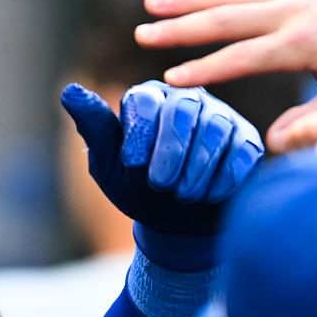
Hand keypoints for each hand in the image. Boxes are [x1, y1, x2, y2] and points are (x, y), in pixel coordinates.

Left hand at [62, 80, 263, 267]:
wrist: (175, 224)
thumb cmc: (137, 189)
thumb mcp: (108, 165)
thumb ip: (94, 129)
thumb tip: (69, 92)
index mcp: (150, 99)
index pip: (147, 101)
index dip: (140, 133)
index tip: (133, 165)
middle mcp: (188, 99)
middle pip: (185, 109)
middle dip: (172, 150)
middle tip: (159, 184)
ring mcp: (222, 118)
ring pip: (217, 128)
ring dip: (197, 168)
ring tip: (182, 195)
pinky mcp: (247, 141)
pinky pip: (244, 150)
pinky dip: (226, 176)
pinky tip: (211, 195)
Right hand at [135, 0, 316, 150]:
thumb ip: (314, 117)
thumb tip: (273, 140)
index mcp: (301, 44)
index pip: (242, 58)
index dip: (205, 69)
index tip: (171, 80)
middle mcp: (290, 11)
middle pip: (225, 19)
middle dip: (180, 28)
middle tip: (142, 35)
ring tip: (150, 3)